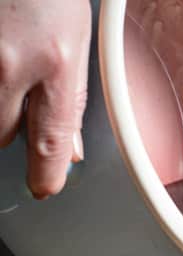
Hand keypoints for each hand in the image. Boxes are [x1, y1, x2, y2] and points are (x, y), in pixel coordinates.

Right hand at [0, 0, 91, 197]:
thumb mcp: (76, 41)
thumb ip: (71, 101)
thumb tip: (70, 154)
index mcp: (55, 62)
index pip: (50, 142)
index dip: (46, 176)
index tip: (44, 190)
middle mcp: (9, 60)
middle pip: (0, 133)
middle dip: (7, 126)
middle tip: (13, 94)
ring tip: (6, 62)